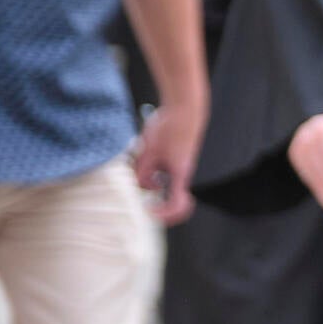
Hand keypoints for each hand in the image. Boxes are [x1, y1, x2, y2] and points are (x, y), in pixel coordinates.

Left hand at [132, 99, 203, 224]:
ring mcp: (178, 167)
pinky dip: (149, 168)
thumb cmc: (169, 128)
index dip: (164, 214)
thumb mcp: (149, 151)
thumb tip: (140, 185)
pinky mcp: (174, 159)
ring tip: (139, 159)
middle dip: (151, 194)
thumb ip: (142, 172)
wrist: (184, 109)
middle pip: (167, 197)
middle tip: (138, 187)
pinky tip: (144, 152)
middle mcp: (181, 174)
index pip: (177, 205)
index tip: (148, 210)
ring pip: (160, 182)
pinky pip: (160, 171)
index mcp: (179, 175)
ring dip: (146, 177)